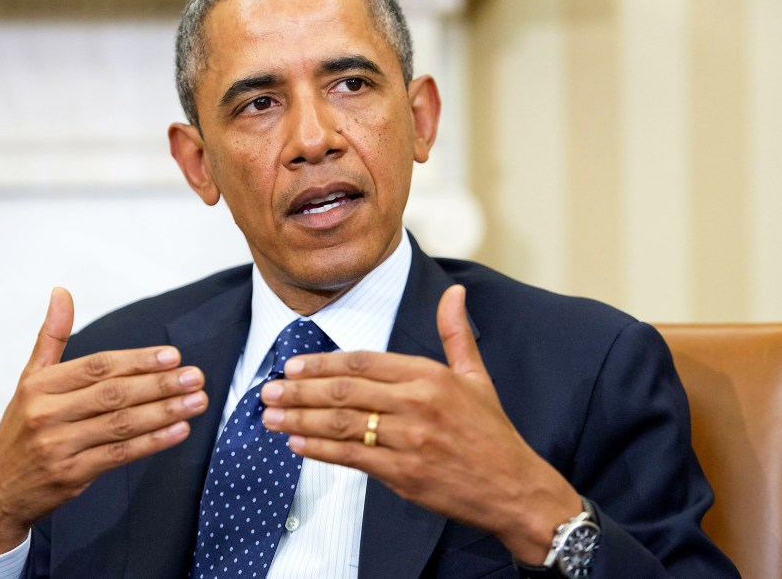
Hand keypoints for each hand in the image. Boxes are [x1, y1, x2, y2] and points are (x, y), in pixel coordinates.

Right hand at [0, 288, 207, 563]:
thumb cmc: (22, 429)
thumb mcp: (29, 380)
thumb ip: (51, 337)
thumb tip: (62, 291)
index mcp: (39, 385)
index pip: (97, 367)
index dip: (137, 360)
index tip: (172, 355)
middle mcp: (46, 413)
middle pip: (113, 394)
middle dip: (160, 384)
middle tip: (195, 376)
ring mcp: (58, 446)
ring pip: (121, 424)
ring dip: (164, 411)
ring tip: (196, 401)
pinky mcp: (70, 475)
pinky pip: (119, 455)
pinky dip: (152, 442)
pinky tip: (178, 430)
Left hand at [260, 284, 579, 563]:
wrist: (515, 488)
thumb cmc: (492, 432)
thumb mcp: (477, 376)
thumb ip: (455, 334)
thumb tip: (455, 292)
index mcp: (429, 375)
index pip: (363, 362)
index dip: (323, 363)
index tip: (292, 366)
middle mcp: (416, 403)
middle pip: (343, 391)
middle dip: (299, 391)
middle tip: (267, 390)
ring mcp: (409, 440)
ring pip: (341, 424)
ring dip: (299, 420)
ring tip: (270, 417)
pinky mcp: (404, 474)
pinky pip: (352, 457)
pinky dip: (320, 451)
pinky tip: (297, 444)